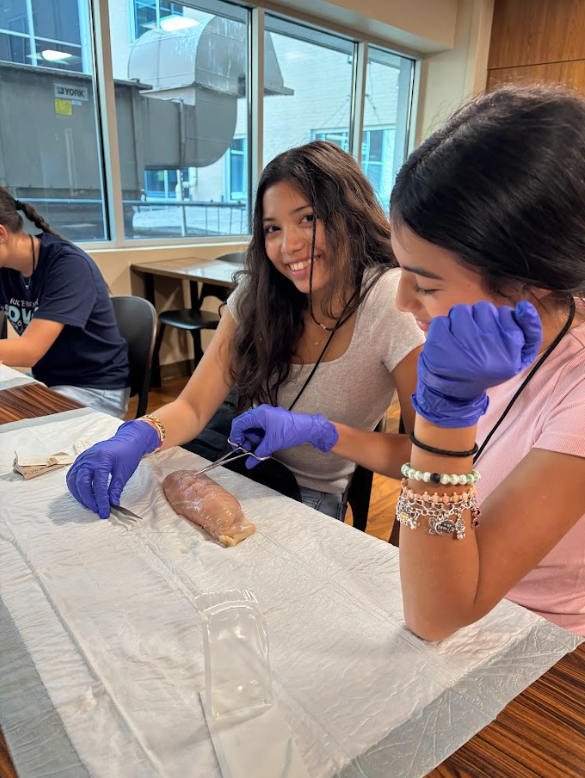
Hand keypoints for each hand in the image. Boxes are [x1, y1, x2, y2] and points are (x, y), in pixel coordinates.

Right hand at [67, 420, 160, 518]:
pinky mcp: (79, 460)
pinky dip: (75, 488)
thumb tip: (112, 504)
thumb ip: (116, 488)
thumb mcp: (124, 472)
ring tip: (90, 505)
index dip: (101, 501)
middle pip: (82, 484)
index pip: (98, 486)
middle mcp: (88, 459)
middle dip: (89, 500)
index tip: (104, 513)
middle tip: (97, 510)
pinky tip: (83, 496)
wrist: (126, 440)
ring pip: (74, 481)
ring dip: (80, 496)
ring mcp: (82, 459)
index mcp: (101, 460)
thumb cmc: (127, 454)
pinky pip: (72, 476)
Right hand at [229, 404, 338, 468]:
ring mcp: (266, 415)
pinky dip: (259, 437)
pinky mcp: (271, 420)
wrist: (309, 428)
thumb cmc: (291, 431)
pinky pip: (259, 428)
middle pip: (243, 424)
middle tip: (246, 450)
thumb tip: (248, 465)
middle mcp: (260, 412)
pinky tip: (264, 445)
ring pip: (251, 427)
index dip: (235, 437)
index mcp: (259, 414)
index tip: (237, 449)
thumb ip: (258, 454)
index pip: (239, 423)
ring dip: (252, 438)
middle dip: (243, 438)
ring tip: (259, 448)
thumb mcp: (272, 444)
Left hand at [413, 301, 542, 427]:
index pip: (507, 312)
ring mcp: (463, 342)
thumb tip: (525, 306)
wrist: (455, 394)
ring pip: (462, 310)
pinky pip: (441, 320)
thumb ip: (531, 332)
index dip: (498, 322)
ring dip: (460, 321)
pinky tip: (446, 343)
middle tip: (475, 340)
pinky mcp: (440, 343)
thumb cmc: (488, 371)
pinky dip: (442, 329)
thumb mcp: (519, 359)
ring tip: (460, 340)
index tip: (493, 337)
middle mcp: (488, 344)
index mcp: (511, 348)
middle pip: (484, 308)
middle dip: (479, 319)